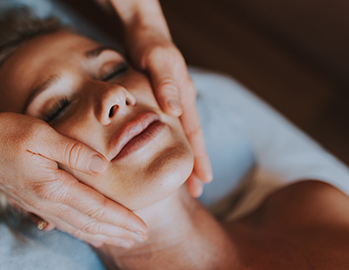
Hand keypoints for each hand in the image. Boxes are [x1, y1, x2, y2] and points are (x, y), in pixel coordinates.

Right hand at [0, 112, 147, 246]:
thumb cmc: (6, 134)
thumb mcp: (41, 134)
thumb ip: (73, 151)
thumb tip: (103, 165)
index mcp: (53, 186)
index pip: (96, 208)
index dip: (122, 219)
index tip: (142, 228)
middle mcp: (47, 202)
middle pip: (90, 223)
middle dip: (118, 232)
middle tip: (141, 239)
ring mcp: (39, 206)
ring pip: (78, 228)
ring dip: (103, 235)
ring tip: (123, 240)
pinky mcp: (32, 203)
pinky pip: (63, 224)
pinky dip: (82, 232)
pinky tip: (91, 235)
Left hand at [125, 26, 212, 196]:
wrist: (143, 30)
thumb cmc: (149, 44)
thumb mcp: (156, 61)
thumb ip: (165, 85)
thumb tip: (175, 112)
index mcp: (184, 96)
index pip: (195, 134)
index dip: (199, 158)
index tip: (204, 181)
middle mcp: (182, 101)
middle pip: (192, 139)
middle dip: (196, 165)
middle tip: (198, 191)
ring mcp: (173, 101)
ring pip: (182, 135)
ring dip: (184, 157)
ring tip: (184, 178)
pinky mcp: (161, 99)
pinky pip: (169, 127)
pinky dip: (170, 143)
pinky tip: (165, 152)